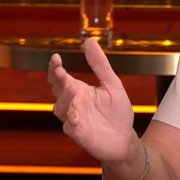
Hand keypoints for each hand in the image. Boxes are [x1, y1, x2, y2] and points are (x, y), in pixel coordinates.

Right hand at [48, 38, 135, 162]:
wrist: (125, 139)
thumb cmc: (117, 112)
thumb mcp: (112, 84)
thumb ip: (100, 64)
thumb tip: (89, 40)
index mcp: (78, 89)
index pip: (61, 77)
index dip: (55, 67)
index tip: (55, 57)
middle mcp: (72, 103)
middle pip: (57, 89)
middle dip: (57, 80)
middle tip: (59, 70)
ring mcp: (73, 118)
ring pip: (60, 107)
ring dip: (64, 98)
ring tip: (72, 87)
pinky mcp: (78, 133)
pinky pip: (69, 125)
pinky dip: (70, 119)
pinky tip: (74, 114)